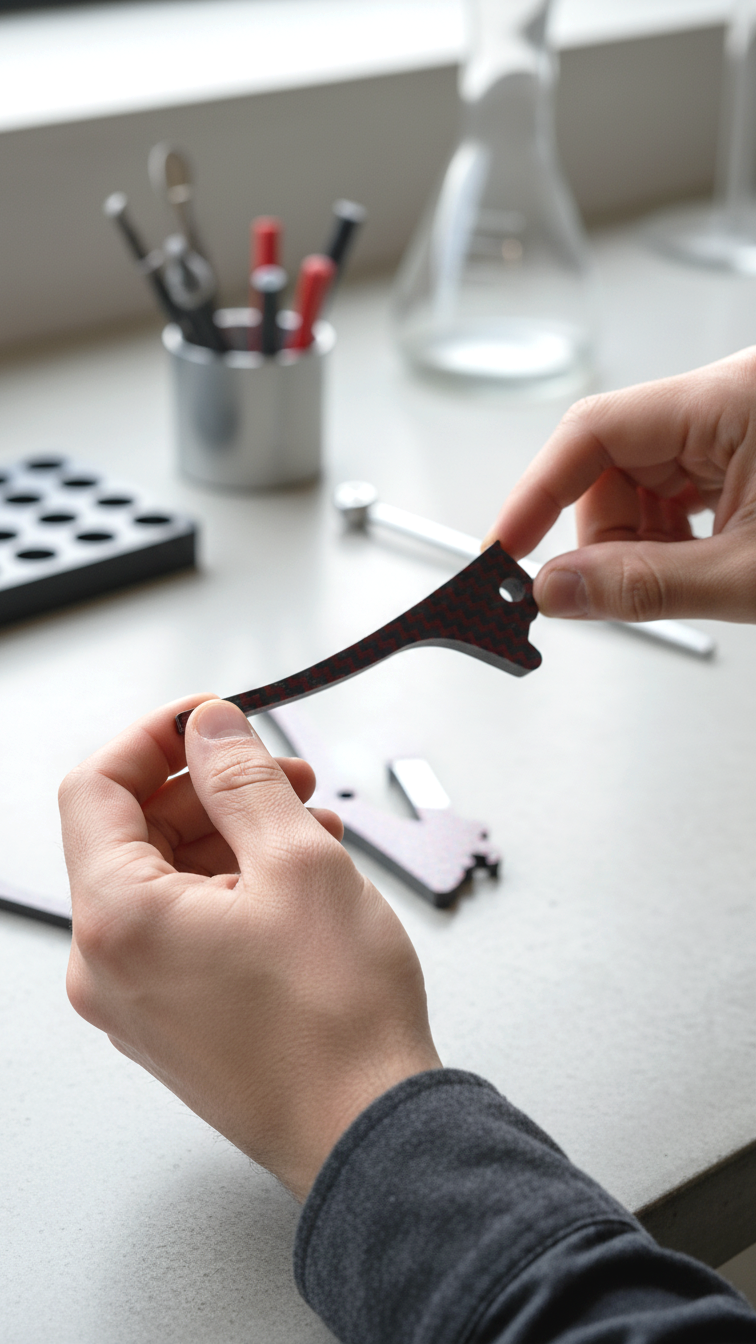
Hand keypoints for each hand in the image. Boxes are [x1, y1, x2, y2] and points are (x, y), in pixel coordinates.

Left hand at [61, 695, 440, 1200]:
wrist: (368, 1133)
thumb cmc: (337, 1020)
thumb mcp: (299, 862)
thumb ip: (242, 779)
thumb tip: (209, 729)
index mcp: (119, 919)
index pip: (97, 788)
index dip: (155, 737)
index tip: (211, 719)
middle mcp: (108, 965)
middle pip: (132, 833)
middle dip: (209, 788)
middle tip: (283, 773)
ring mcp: (137, 1000)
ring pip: (165, 880)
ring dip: (230, 835)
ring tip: (309, 825)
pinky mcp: (173, 1020)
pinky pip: (184, 927)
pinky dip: (231, 887)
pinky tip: (298, 875)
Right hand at [485, 347, 755, 622]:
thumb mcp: (748, 576)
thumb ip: (646, 586)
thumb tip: (556, 589)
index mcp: (731, 399)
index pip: (595, 429)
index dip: (538, 492)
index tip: (505, 548)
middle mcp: (728, 398)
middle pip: (612, 460)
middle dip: (604, 534)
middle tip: (608, 590)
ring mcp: (736, 421)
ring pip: (639, 480)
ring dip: (640, 541)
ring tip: (687, 577)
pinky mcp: (745, 448)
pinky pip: (676, 487)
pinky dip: (670, 535)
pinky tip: (696, 561)